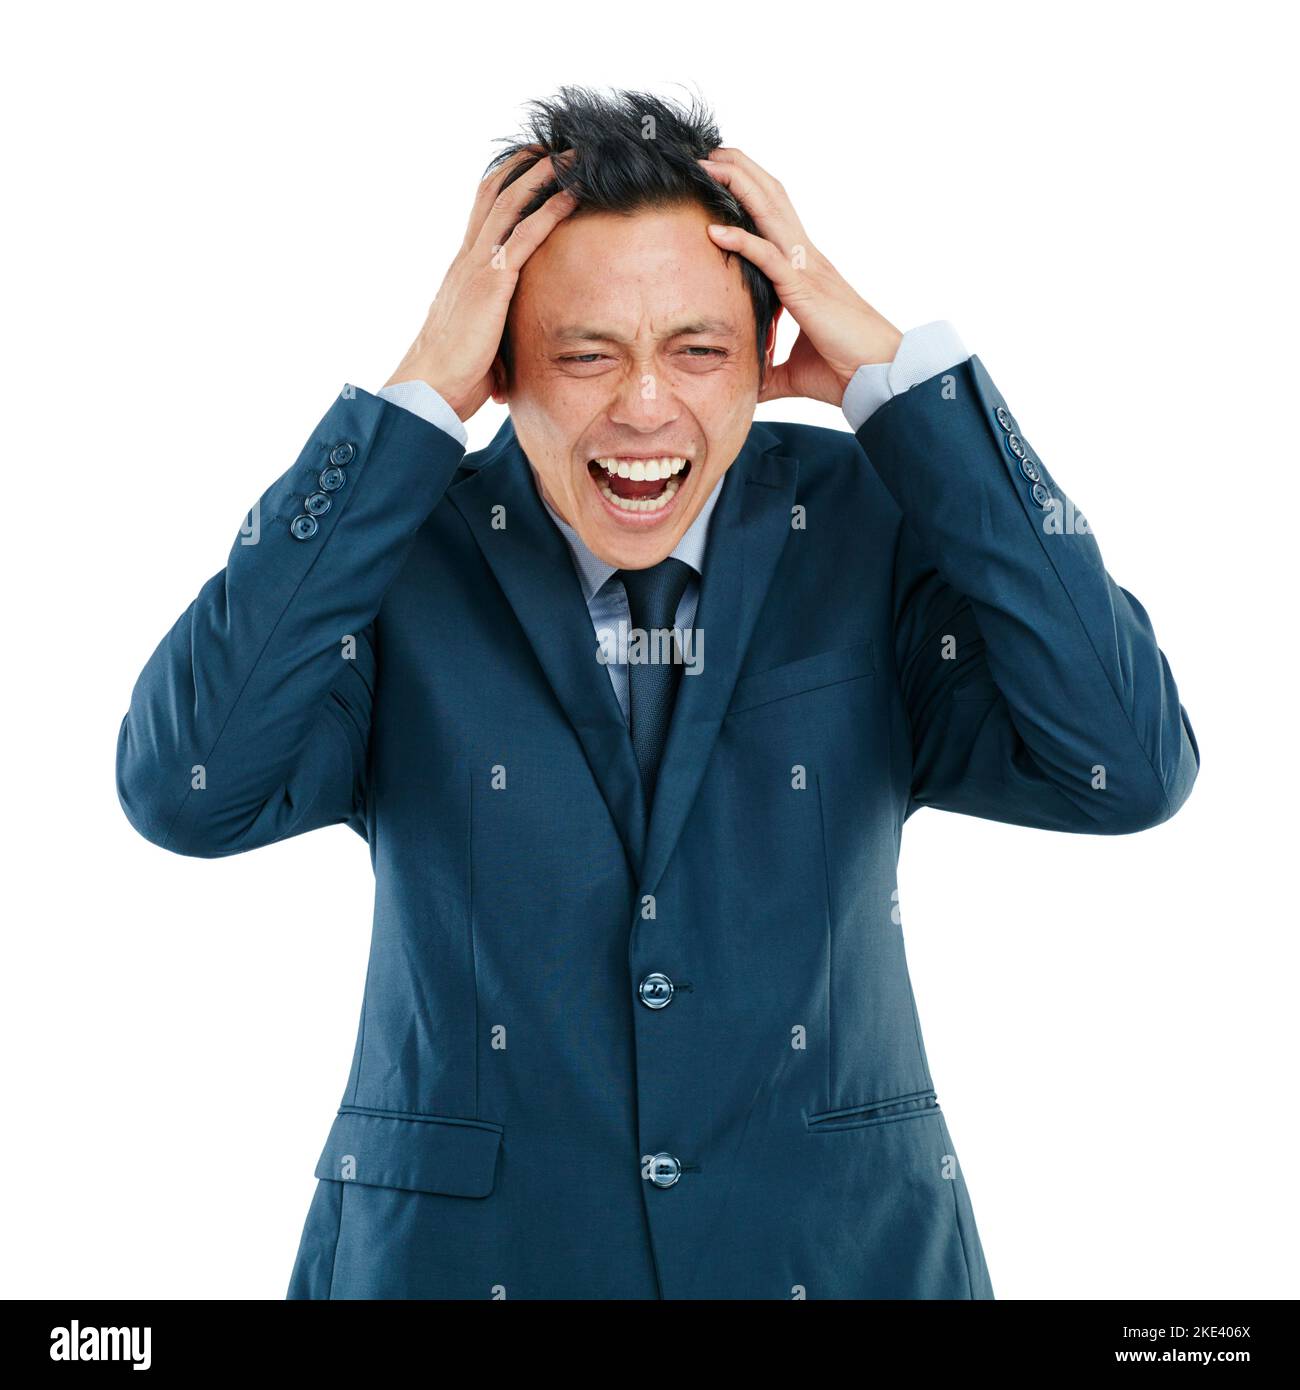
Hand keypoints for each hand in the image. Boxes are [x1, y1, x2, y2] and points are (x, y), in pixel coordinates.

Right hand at [385, 147, 577, 420]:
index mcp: (463, 270)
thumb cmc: (453, 375)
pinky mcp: (492, 283)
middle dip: (526, 164)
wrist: (429, 387)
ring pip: (510, 202)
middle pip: (495, 192)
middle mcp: (468, 259)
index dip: (505, 182)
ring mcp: (477, 267)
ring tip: (572, 156)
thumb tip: (510, 357)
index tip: (531, 165)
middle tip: (555, 146)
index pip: (482, 211)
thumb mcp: (478, 342)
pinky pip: (526, 235)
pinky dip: (551, 210)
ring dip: (544, 175)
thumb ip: (495, 331)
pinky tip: (573, 195)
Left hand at [696, 148, 902, 406]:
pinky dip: (742, 241)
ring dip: (739, 186)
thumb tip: (749, 387)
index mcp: (805, 272)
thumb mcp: (794, 372)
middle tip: (708, 152)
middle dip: (741, 171)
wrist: (879, 377)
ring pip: (770, 214)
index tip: (720, 176)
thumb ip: (770, 373)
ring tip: (709, 165)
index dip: (750, 193)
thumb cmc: (845, 370)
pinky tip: (715, 230)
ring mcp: (807, 270)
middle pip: (772, 200)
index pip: (774, 219)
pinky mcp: (806, 291)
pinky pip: (769, 257)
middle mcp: (807, 260)